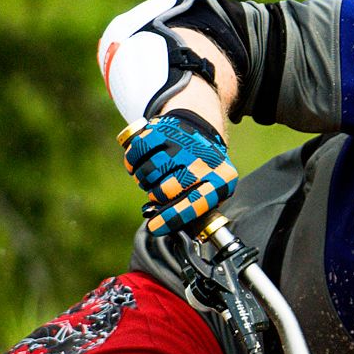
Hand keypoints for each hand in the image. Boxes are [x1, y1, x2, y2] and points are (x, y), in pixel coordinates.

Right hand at [121, 113, 235, 234]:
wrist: (199, 125)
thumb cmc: (203, 166)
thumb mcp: (212, 187)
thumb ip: (197, 209)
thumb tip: (170, 226)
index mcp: (220, 177)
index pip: (195, 203)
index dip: (172, 218)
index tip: (155, 227)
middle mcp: (202, 158)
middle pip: (167, 190)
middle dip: (158, 196)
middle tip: (160, 192)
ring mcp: (180, 142)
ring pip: (148, 173)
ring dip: (144, 180)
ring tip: (153, 177)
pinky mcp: (161, 130)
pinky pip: (136, 154)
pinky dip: (133, 164)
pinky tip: (139, 165)